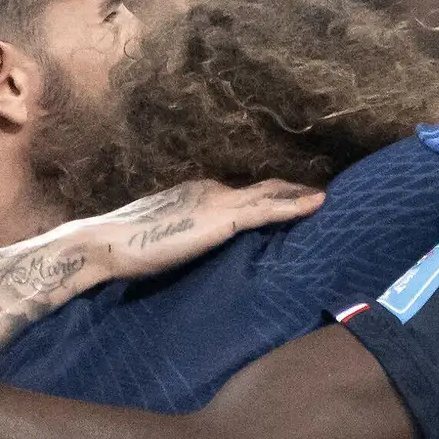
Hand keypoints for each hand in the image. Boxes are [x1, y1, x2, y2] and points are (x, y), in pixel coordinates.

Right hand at [61, 176, 327, 284]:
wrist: (107, 244)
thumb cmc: (129, 248)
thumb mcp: (167, 238)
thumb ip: (189, 239)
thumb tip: (198, 251)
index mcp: (199, 194)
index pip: (244, 193)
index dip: (272, 195)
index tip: (295, 198)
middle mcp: (212, 189)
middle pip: (264, 187)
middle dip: (292, 190)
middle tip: (322, 194)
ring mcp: (218, 201)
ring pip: (271, 194)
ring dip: (301, 195)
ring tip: (330, 197)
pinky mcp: (222, 219)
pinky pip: (268, 209)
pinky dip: (296, 206)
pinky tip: (319, 204)